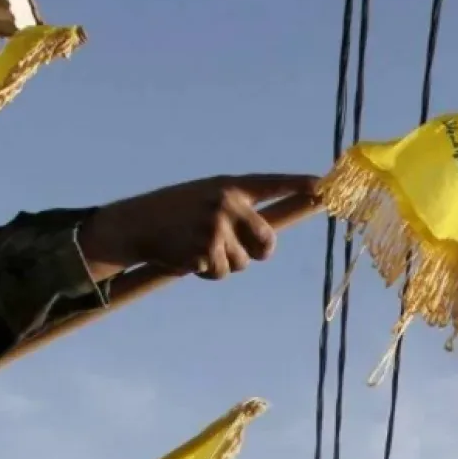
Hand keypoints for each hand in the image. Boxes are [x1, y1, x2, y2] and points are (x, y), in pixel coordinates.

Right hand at [79, 174, 319, 279]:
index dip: (299, 186)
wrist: (135, 223)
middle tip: (239, 251)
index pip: (272, 184)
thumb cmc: (170, 212)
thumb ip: (233, 209)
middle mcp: (228, 204)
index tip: (323, 189)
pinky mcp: (206, 252)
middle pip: (266, 243)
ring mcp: (218, 229)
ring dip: (222, 264)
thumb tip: (265, 241)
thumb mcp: (203, 198)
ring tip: (196, 248)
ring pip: (241, 264)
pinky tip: (187, 257)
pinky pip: (219, 273)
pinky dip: (205, 272)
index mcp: (229, 186)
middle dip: (257, 253)